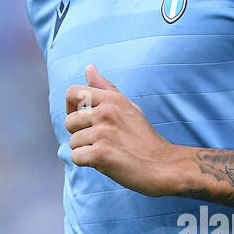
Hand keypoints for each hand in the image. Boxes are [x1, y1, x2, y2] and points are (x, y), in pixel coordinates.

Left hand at [64, 64, 181, 196]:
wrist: (164, 166)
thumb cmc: (144, 138)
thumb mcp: (128, 107)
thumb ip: (106, 88)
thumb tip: (89, 67)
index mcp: (112, 99)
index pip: (73, 92)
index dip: (70, 107)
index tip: (79, 118)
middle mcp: (106, 112)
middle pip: (69, 121)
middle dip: (79, 134)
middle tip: (101, 141)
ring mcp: (103, 133)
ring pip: (73, 142)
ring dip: (85, 150)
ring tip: (108, 151)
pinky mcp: (100, 153)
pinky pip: (76, 158)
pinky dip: (87, 163)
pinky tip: (106, 162)